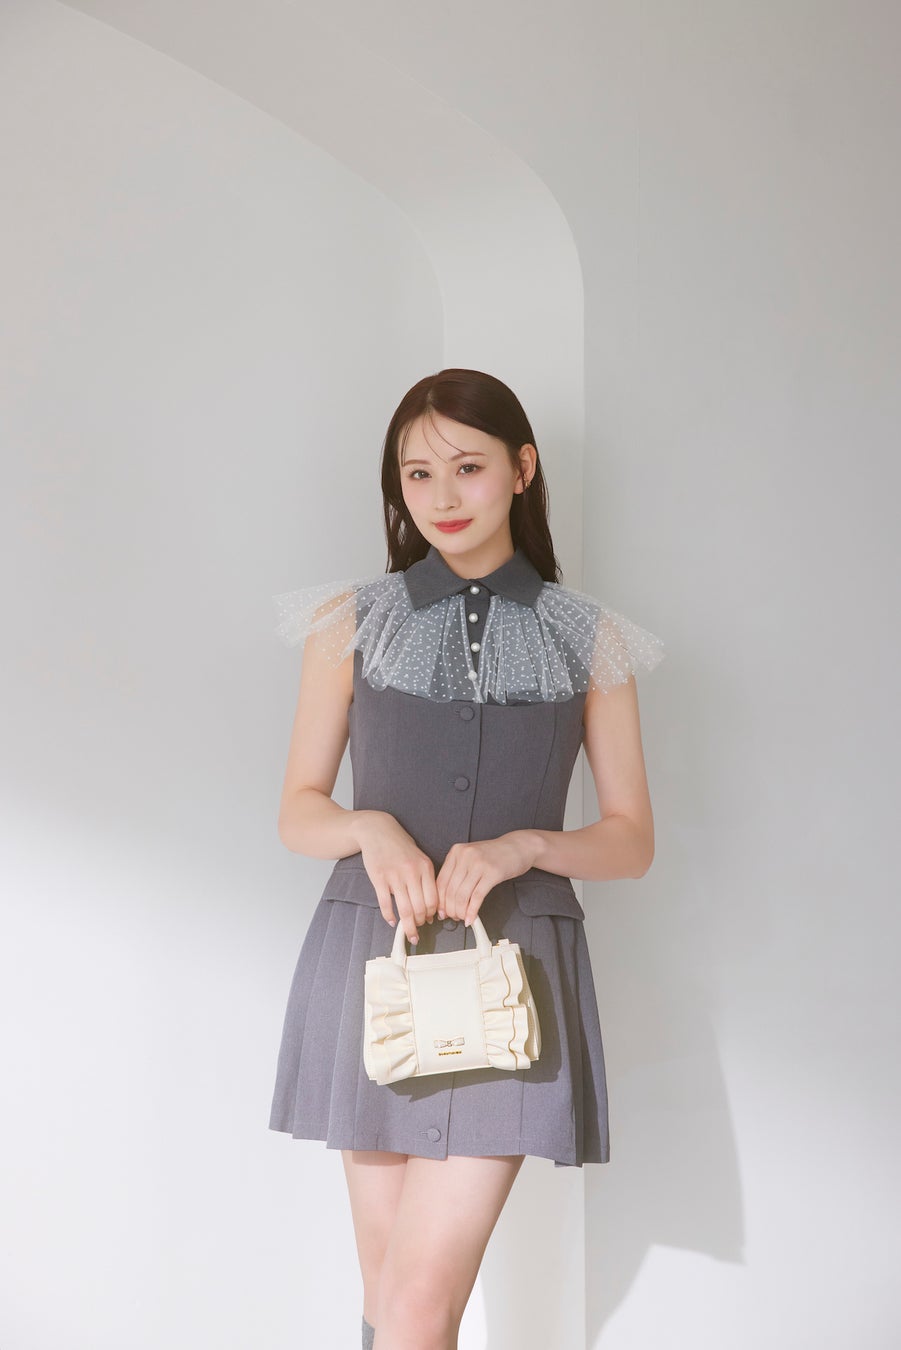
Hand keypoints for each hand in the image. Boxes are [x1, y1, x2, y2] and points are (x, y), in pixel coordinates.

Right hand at [355, 811, 438, 945]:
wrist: (378, 830)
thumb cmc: (400, 845)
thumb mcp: (420, 857)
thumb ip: (426, 878)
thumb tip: (431, 905)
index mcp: (425, 867)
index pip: (434, 899)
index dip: (433, 914)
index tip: (431, 921)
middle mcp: (411, 872)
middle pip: (420, 908)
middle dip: (421, 923)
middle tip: (418, 929)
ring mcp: (394, 876)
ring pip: (405, 910)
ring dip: (408, 926)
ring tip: (408, 933)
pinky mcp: (379, 879)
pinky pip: (385, 904)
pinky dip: (389, 917)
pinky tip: (391, 921)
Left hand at [434, 832, 540, 926]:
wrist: (518, 846)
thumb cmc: (494, 854)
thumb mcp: (471, 857)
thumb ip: (457, 873)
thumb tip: (446, 899)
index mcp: (456, 852)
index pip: (440, 882)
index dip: (439, 901)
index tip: (441, 911)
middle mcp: (465, 856)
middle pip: (450, 890)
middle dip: (450, 909)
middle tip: (452, 917)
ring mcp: (478, 863)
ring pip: (462, 895)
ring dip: (460, 912)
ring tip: (462, 918)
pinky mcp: (492, 873)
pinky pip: (477, 897)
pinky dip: (472, 911)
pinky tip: (472, 918)